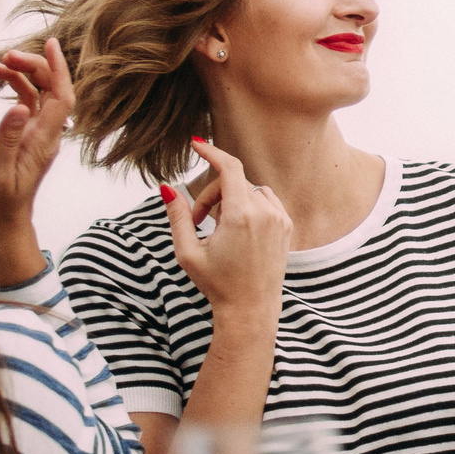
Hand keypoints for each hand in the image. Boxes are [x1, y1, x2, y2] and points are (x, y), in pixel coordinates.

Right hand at [0, 38, 75, 283]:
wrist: (1, 226)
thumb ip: (7, 139)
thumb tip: (19, 106)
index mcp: (43, 140)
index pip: (61, 96)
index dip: (58, 68)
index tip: (51, 43)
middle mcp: (45, 134)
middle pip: (51, 89)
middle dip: (34, 65)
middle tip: (7, 54)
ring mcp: (36, 134)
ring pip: (37, 94)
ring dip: (21, 74)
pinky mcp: (24, 137)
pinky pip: (25, 103)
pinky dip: (13, 87)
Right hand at [165, 140, 290, 324]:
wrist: (251, 309)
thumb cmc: (216, 283)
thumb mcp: (188, 252)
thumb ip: (178, 216)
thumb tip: (166, 187)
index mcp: (241, 215)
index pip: (229, 167)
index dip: (212, 152)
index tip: (196, 144)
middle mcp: (265, 212)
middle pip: (234, 182)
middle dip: (212, 195)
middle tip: (198, 221)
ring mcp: (280, 218)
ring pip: (250, 190)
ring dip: (232, 200)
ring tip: (221, 230)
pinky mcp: (287, 226)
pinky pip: (266, 200)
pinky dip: (250, 206)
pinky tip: (240, 232)